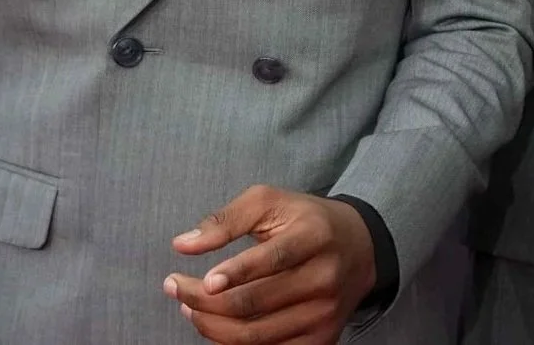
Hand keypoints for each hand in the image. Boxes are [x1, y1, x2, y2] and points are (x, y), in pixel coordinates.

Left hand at [166, 187, 377, 344]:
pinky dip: (231, 343)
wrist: (359, 248)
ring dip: (210, 325)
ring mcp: (324, 314)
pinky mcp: (321, 339)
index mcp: (316, 236)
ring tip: (189, 307)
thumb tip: (182, 244)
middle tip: (175, 287)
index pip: (273, 259)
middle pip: (254, 303)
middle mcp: (325, 277)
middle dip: (204, 301)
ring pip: (254, 335)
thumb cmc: (305, 220)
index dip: (235, 273)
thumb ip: (227, 219)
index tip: (202, 281)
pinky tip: (215, 325)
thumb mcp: (271, 202)